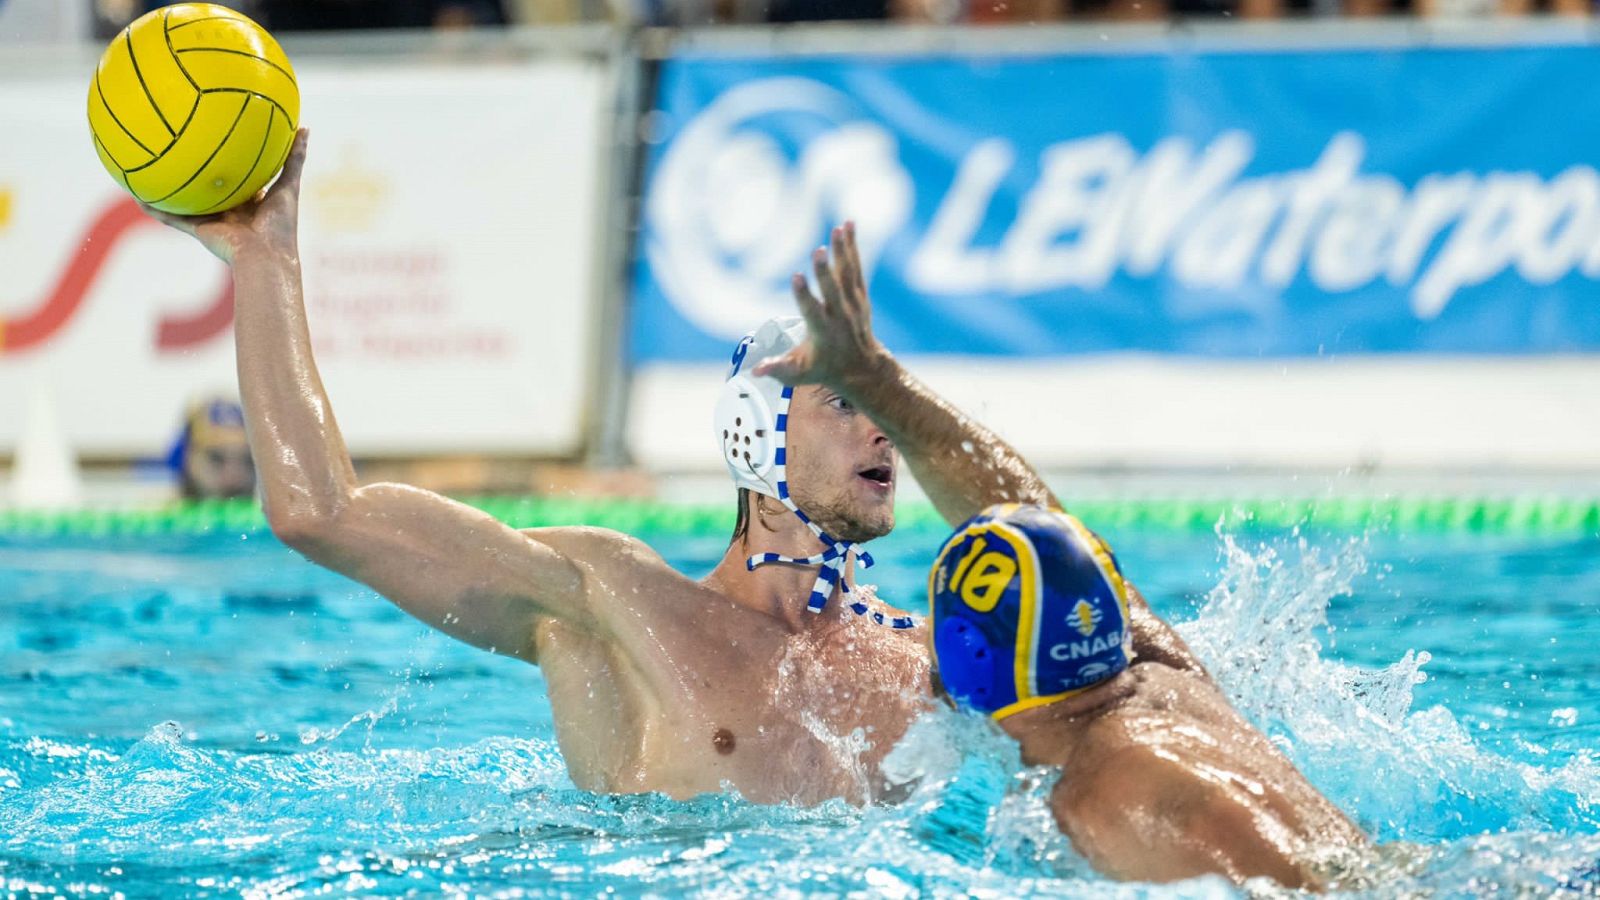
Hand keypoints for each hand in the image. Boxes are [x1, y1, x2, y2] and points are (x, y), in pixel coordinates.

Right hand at [139, 127, 309, 263]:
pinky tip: (137, 197)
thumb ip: (294, 158)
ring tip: (148, 171)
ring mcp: (213, 220)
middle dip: (197, 172)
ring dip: (168, 190)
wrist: (265, 256)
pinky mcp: (199, 229)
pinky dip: (155, 209)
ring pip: (186, 202)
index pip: (238, 177)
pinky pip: (172, 217)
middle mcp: (230, 210)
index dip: (230, 162)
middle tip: (181, 148)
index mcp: (251, 201)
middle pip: (209, 187)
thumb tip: (305, 126)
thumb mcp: (289, 186)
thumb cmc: (281, 224)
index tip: (220, 141)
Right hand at [753, 222, 889, 386]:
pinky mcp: (859, 293)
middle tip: (818, 249)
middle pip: (833, 289)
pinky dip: (852, 246)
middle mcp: (840, 315)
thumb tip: (755, 370)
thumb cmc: (824, 368)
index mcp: (823, 331)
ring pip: (847, 273)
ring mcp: (852, 302)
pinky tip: (849, 225)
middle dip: (824, 270)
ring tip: (839, 227)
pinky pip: (855, 266)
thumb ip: (778, 370)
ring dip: (843, 249)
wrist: (862, 368)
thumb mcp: (800, 374)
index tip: (796, 277)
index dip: (804, 295)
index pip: (812, 311)